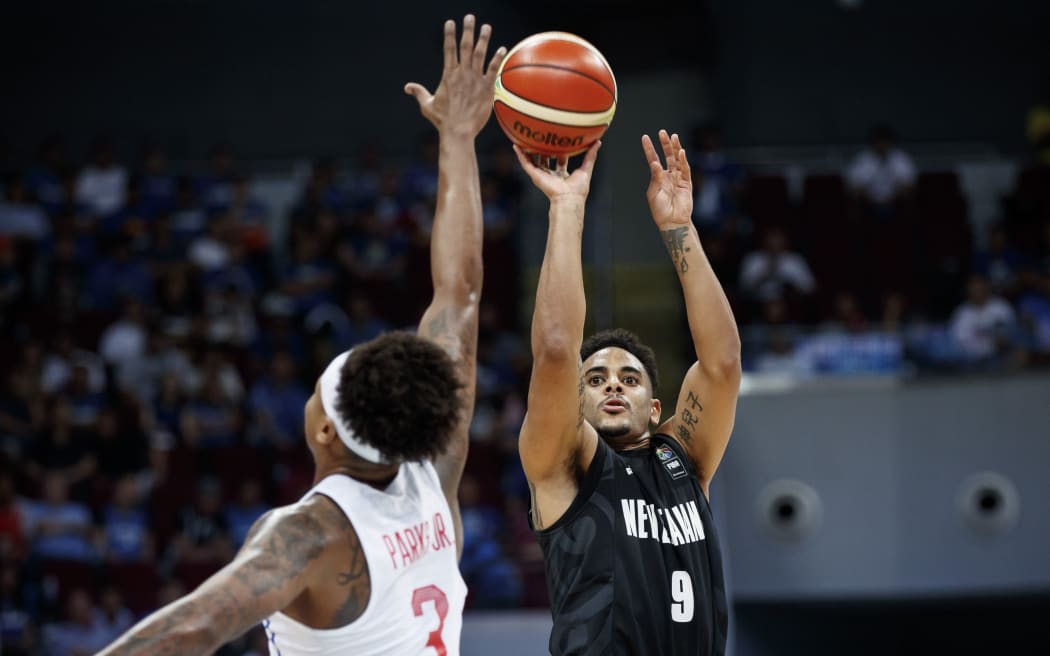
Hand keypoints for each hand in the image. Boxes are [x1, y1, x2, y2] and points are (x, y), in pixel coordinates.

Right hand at [404, 15, 506, 137]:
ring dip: (484, 39)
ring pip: (480, 54)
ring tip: (486, 27)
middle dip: (467, 30)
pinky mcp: (487, 88)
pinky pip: (493, 69)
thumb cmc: (442, 121)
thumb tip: (407, 87)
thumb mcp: (427, 105)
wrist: (458, 131)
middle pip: (465, 46)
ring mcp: (475, 80)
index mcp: (448, 75)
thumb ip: (419, 93)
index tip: (451, 22)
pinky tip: (502, 48)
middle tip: (470, 17)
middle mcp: (462, 73)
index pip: (448, 49)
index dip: (449, 34)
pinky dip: (497, 58)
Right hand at [513, 141, 601, 202]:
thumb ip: (590, 156)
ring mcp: (542, 175)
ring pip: (533, 161)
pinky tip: (516, 146)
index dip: (560, 152)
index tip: (560, 142)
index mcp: (562, 176)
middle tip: (543, 138)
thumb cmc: (578, 189)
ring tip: (525, 139)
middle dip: (544, 150)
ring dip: (529, 151)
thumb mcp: (586, 169)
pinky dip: (520, 155)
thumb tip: (598, 142)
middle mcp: (551, 175)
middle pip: (546, 161)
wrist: (568, 198)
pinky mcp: (535, 176)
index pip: (560, 162)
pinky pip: (525, 163)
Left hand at [642, 129, 692, 225]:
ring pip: (677, 160)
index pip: (653, 159)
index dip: (650, 149)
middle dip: (665, 144)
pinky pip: (685, 169)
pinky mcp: (687, 183)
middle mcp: (668, 175)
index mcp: (658, 177)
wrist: (671, 222)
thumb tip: (655, 163)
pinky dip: (683, 161)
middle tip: (662, 132)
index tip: (645, 137)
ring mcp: (678, 178)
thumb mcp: (654, 192)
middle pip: (667, 156)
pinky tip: (681, 152)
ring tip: (673, 137)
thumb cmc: (660, 210)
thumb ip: (655, 177)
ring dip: (675, 148)